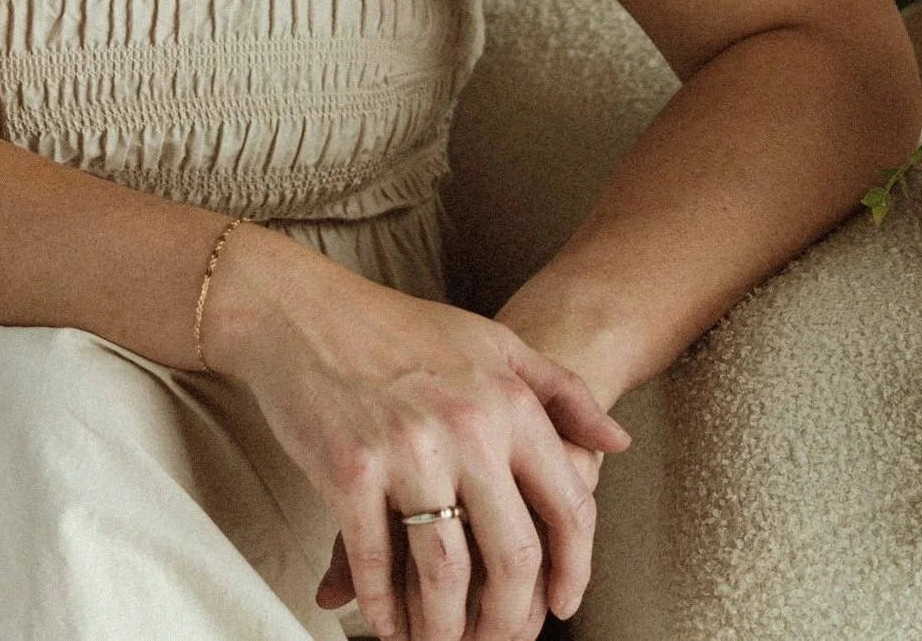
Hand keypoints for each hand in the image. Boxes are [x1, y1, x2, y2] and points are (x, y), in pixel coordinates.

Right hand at [200, 226, 629, 640]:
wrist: (305, 312)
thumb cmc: (400, 329)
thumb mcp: (496, 344)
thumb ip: (562, 393)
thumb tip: (615, 442)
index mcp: (510, 401)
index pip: (567, 506)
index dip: (573, 570)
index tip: (565, 605)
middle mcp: (468, 428)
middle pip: (512, 557)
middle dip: (509, 620)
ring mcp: (408, 452)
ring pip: (444, 574)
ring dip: (444, 629)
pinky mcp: (351, 472)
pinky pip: (377, 563)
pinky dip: (383, 608)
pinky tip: (388, 625)